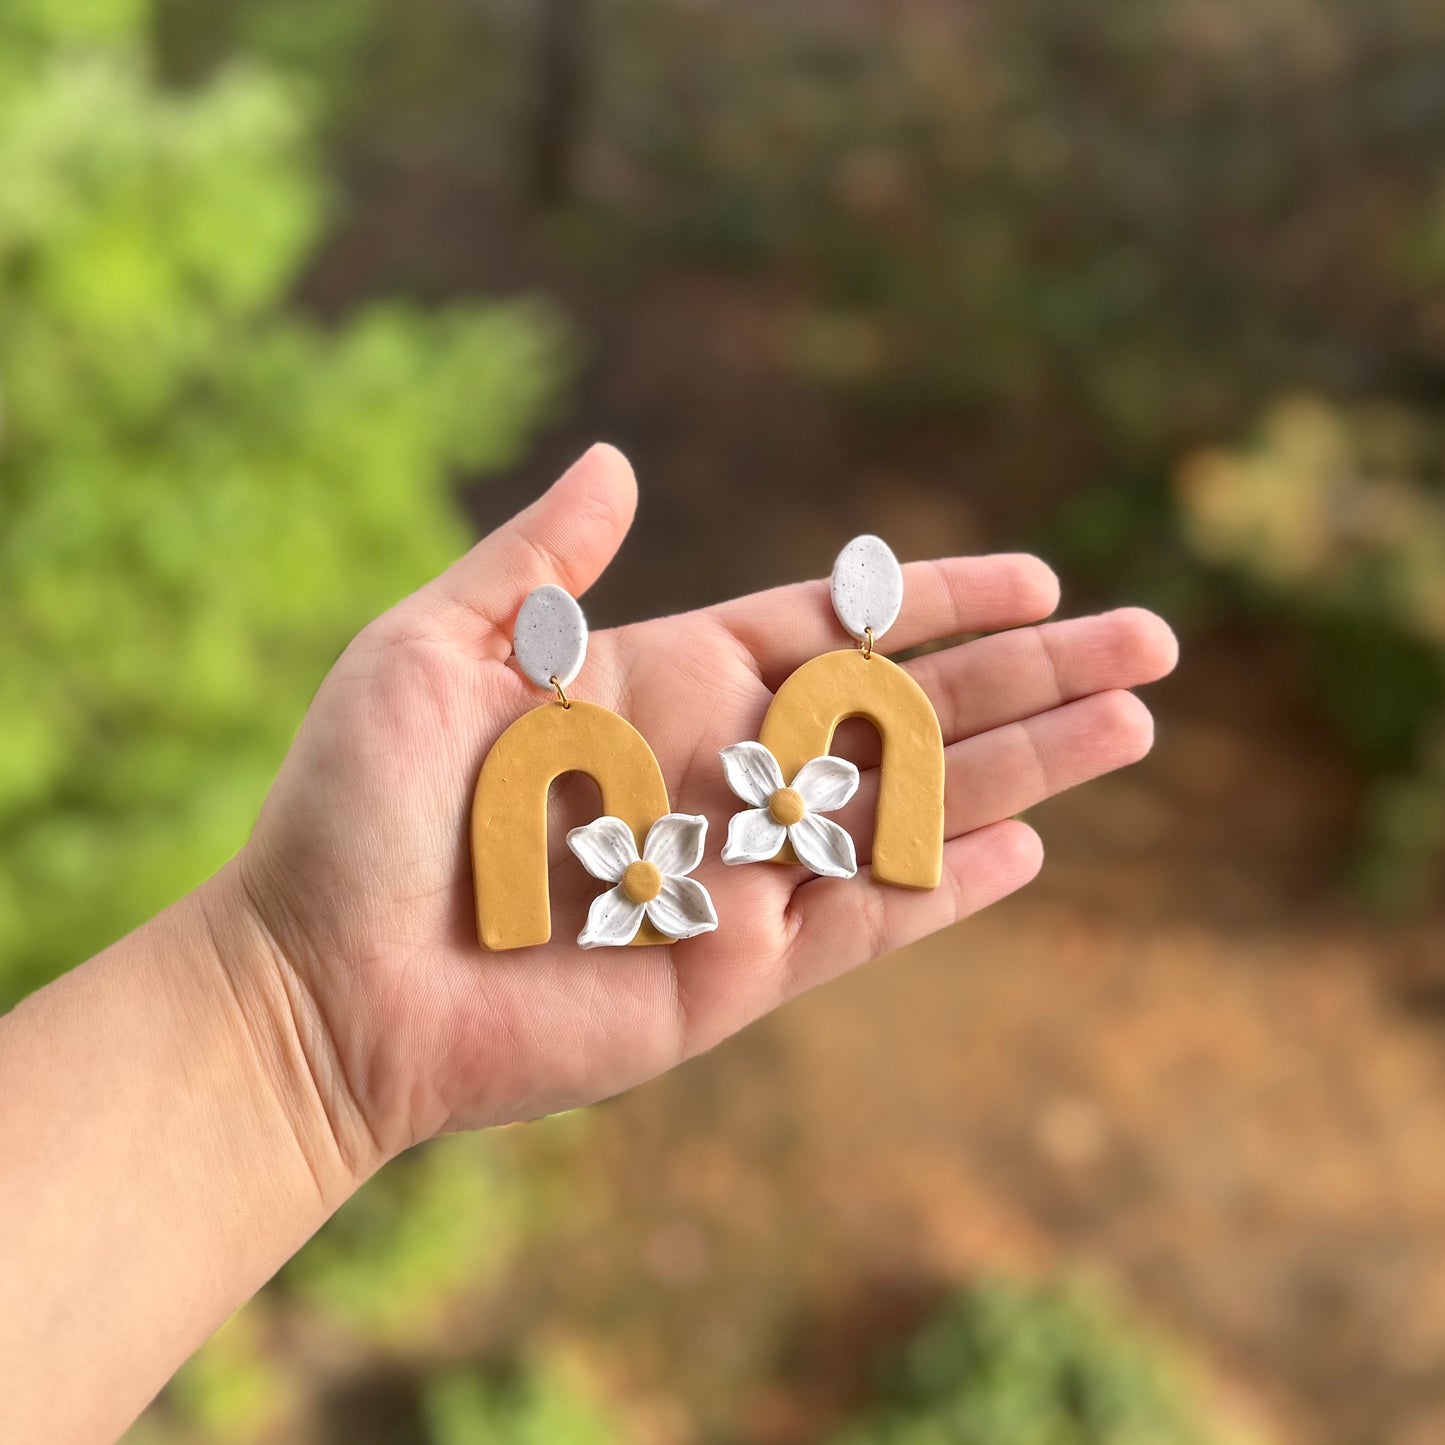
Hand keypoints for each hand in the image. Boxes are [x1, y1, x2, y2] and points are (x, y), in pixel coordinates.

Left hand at [223, 444, 1175, 1181]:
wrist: (322, 983)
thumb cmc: (357, 811)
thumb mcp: (430, 651)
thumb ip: (537, 566)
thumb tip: (621, 461)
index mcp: (659, 684)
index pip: (834, 630)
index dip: (935, 601)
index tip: (1037, 577)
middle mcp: (718, 771)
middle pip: (907, 710)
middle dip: (1029, 675)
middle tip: (1148, 641)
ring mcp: (737, 874)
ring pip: (910, 808)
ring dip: (1025, 770)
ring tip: (1132, 728)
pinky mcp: (735, 974)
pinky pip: (865, 921)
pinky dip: (945, 887)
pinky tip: (1028, 850)